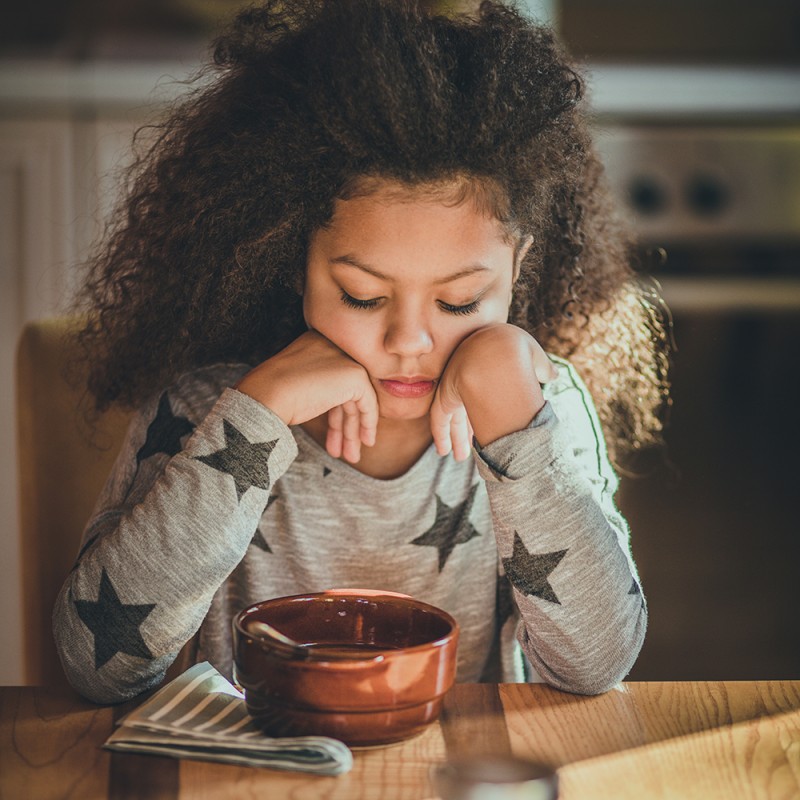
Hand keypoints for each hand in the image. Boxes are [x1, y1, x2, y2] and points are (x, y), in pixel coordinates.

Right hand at [235, 331, 378, 462]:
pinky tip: (363, 443)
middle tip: (345, 450)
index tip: (335, 433)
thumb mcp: (297, 384)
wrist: (266, 395)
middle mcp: (334, 345)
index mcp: (317, 341)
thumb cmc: (270, 394)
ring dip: (353, 430)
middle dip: (345, 423)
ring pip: (357, 398)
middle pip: (345, 390)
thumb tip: (341, 413)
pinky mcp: (355, 374)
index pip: (333, 379)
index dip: (336, 409)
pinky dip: (367, 423)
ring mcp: (346, 358)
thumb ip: (319, 388)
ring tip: (351, 457)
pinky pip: (368, 402)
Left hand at [430, 324, 557, 454]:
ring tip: (459, 457)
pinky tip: (443, 451)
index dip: (484, 415)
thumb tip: (553, 375)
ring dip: (456, 439)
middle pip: (465, 410)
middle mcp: (468, 379)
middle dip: (467, 432)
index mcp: (488, 371)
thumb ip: (542, 368)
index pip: (483, 396)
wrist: (502, 347)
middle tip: (468, 451)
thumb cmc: (523, 352)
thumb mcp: (536, 360)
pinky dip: (441, 435)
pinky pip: (438, 419)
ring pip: (452, 418)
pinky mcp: (445, 395)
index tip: (488, 430)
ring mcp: (454, 387)